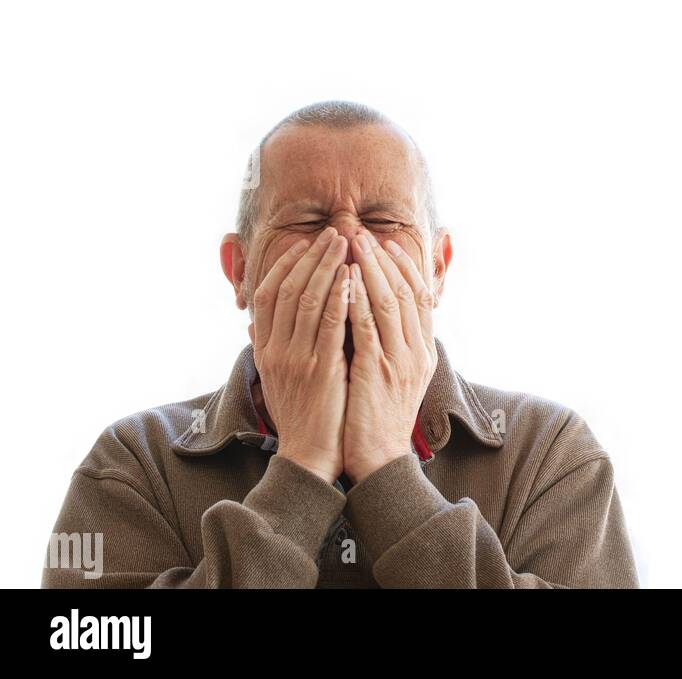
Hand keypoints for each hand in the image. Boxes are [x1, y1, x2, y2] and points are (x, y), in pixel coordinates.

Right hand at [250, 227, 351, 483]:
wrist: (308, 456)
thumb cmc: (302, 415)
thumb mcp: (280, 376)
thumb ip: (280, 345)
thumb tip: (277, 319)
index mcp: (264, 349)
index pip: (268, 294)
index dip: (285, 265)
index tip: (304, 244)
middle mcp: (276, 350)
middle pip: (289, 289)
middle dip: (312, 257)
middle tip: (334, 234)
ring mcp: (297, 359)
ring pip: (309, 301)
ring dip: (329, 268)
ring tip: (347, 245)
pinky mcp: (321, 371)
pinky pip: (329, 326)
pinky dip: (340, 298)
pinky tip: (352, 279)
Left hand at [342, 231, 437, 483]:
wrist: (378, 460)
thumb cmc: (378, 419)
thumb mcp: (394, 377)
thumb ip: (390, 345)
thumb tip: (378, 316)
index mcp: (424, 352)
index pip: (419, 298)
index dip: (404, 268)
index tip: (387, 245)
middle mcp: (418, 353)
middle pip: (406, 293)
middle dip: (383, 260)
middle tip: (364, 235)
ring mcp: (400, 362)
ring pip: (388, 302)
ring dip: (369, 270)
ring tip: (352, 246)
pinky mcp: (377, 372)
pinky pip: (367, 326)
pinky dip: (356, 299)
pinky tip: (343, 280)